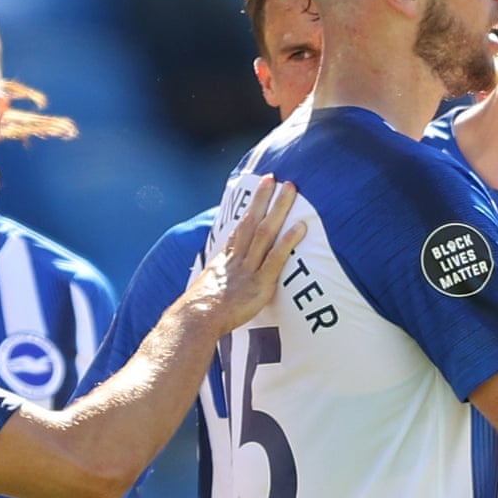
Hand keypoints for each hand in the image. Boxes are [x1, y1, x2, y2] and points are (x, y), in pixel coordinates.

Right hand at [189, 175, 305, 333]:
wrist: (196, 319)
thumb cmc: (199, 313)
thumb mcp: (207, 291)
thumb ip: (217, 283)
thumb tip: (216, 284)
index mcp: (225, 260)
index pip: (239, 229)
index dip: (250, 208)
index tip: (259, 190)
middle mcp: (237, 259)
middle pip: (252, 222)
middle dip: (263, 198)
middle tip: (273, 178)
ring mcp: (249, 269)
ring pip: (265, 233)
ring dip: (279, 209)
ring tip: (291, 190)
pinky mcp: (260, 284)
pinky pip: (276, 259)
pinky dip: (288, 242)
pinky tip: (301, 227)